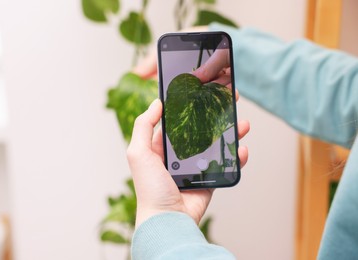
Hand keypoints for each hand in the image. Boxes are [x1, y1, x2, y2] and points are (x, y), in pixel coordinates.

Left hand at [127, 99, 249, 228]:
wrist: (168, 220)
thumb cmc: (150, 188)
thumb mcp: (138, 153)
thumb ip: (144, 126)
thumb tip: (157, 103)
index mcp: (161, 147)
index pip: (177, 121)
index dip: (189, 107)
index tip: (202, 92)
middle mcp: (179, 155)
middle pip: (200, 130)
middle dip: (214, 116)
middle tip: (227, 102)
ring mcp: (195, 167)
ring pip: (216, 145)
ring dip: (230, 133)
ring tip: (241, 122)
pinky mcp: (209, 180)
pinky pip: (225, 165)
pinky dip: (236, 157)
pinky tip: (242, 149)